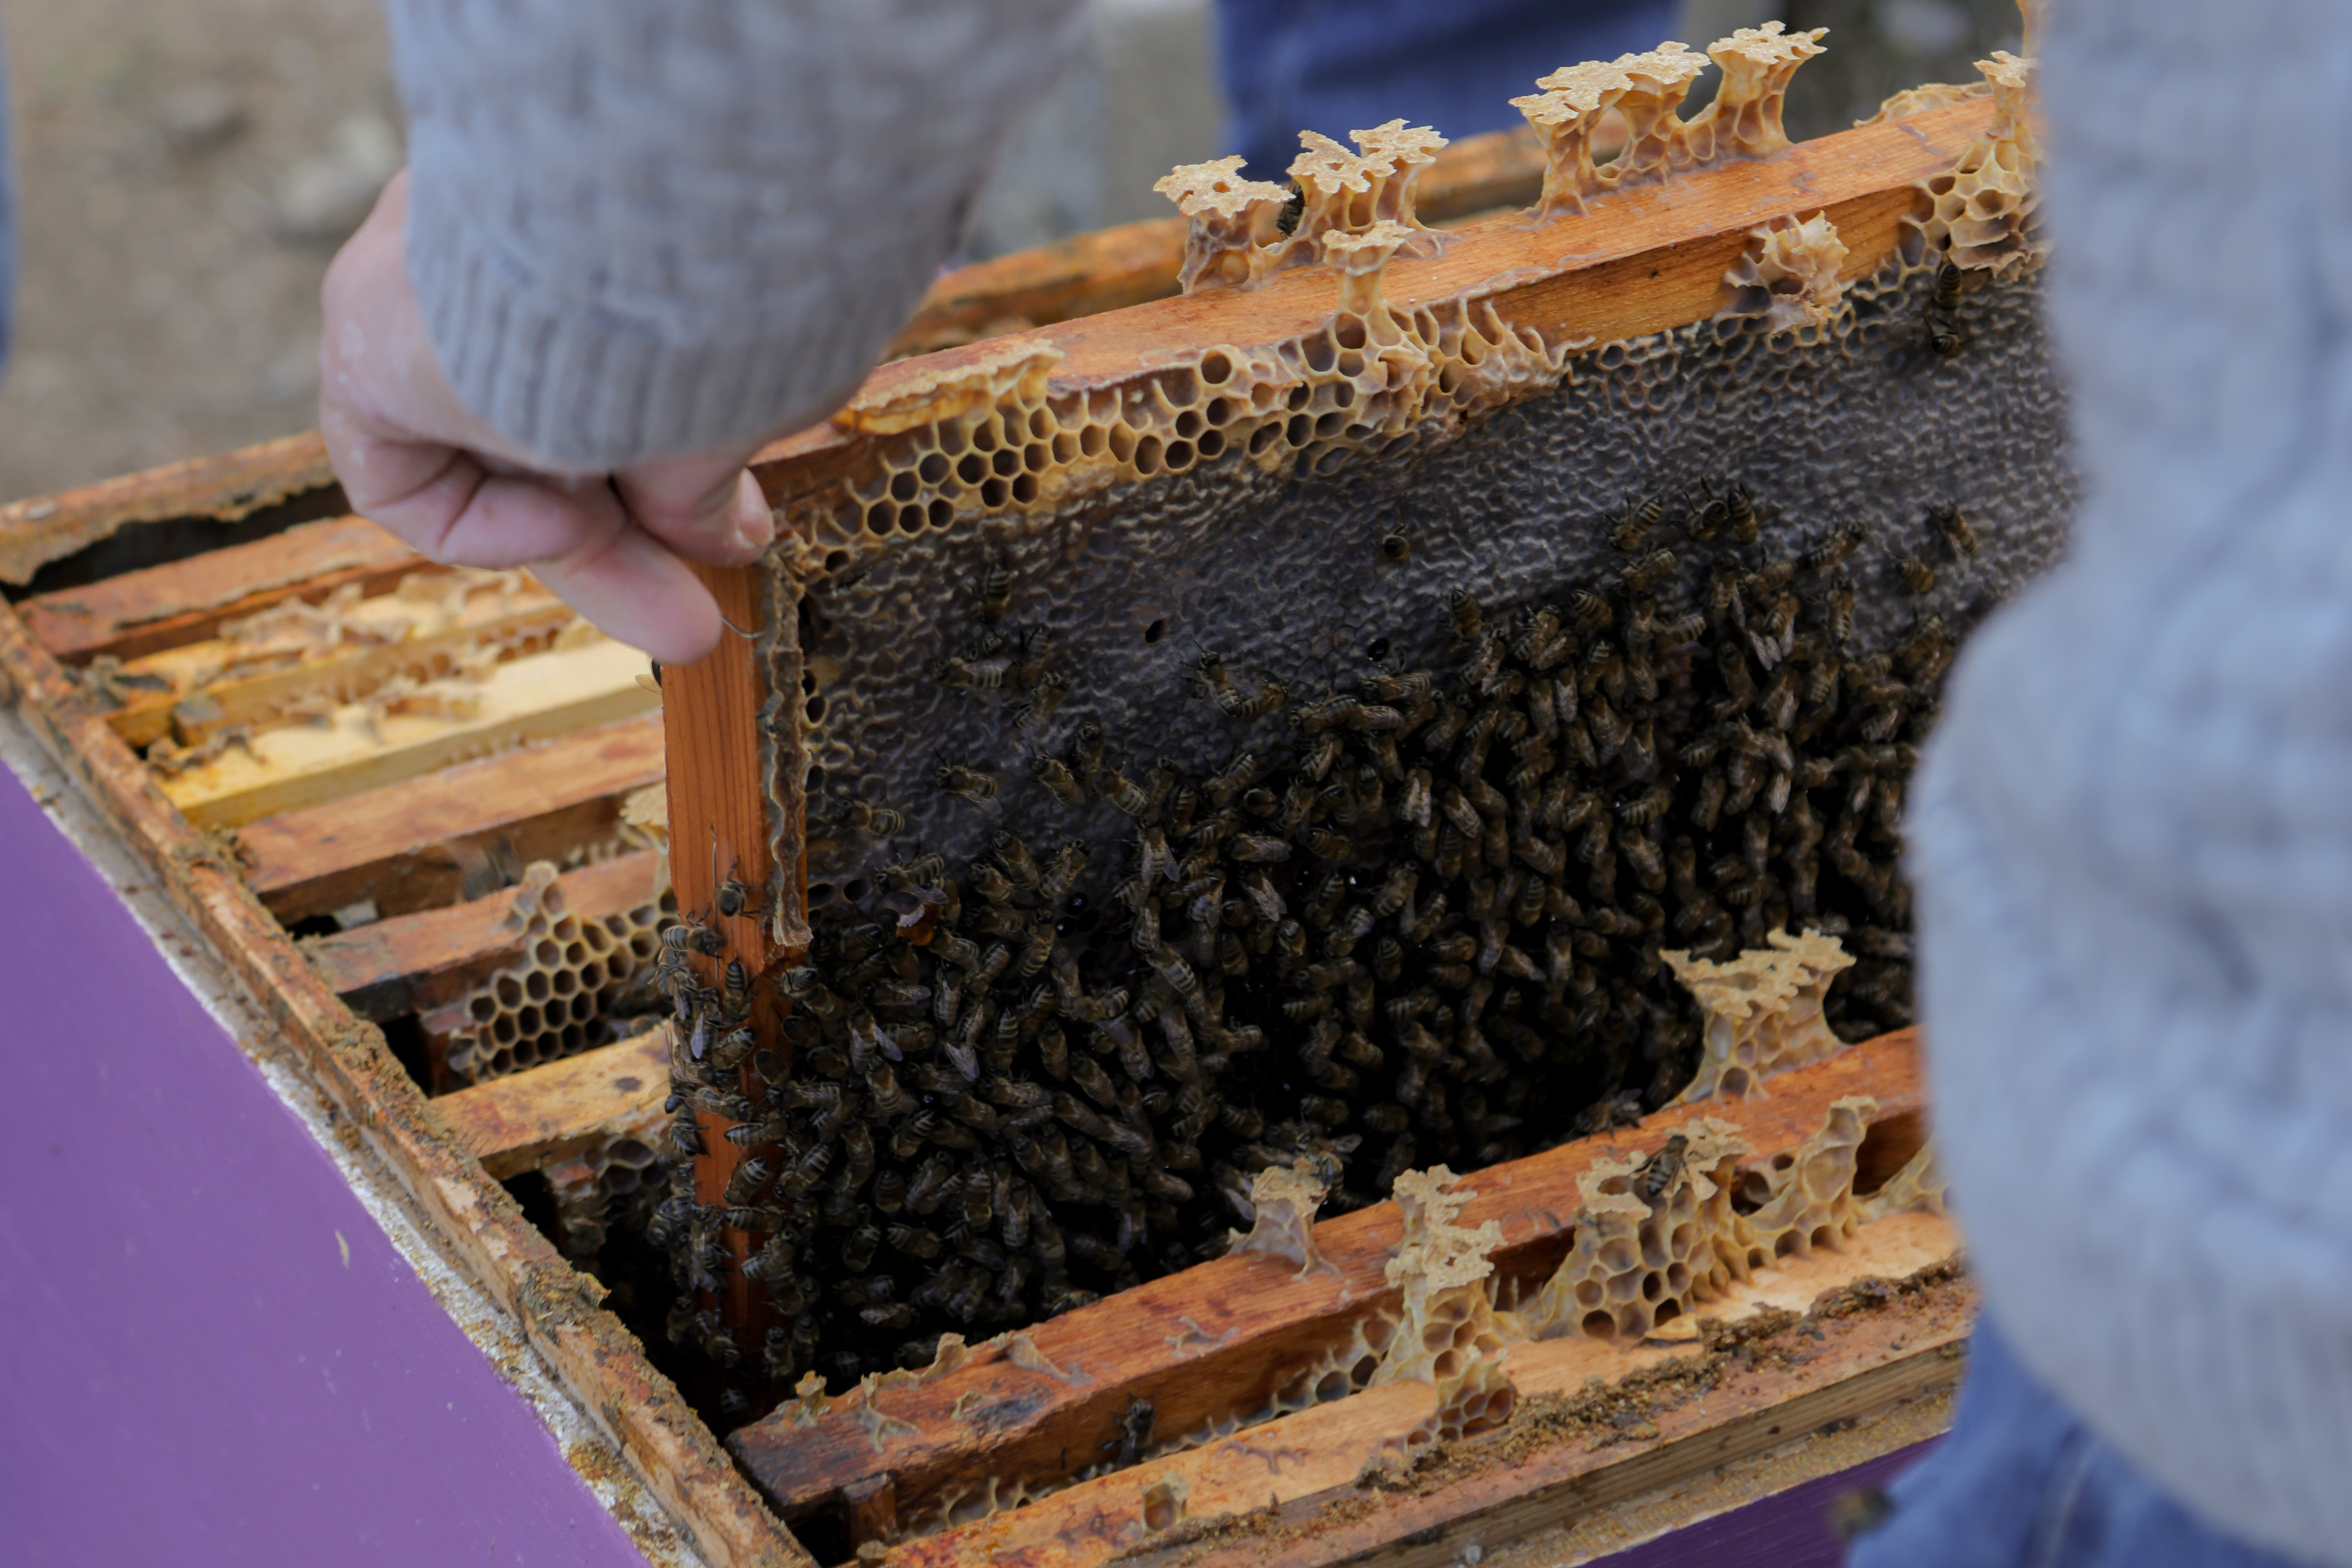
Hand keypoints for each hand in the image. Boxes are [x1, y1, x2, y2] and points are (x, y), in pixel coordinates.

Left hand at [318, 170, 775, 665]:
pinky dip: (478, 522)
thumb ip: (698, 475)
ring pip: (491, 454)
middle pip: (550, 436)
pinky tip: (562, 519)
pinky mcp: (365, 329)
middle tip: (697, 623)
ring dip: (579, 548)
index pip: (608, 388)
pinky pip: (405, 472)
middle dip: (633, 542)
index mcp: (596, 233)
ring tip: (676, 614)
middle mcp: (505, 248)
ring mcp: (427, 279)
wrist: (647, 213)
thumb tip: (730, 536)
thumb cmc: (719, 288)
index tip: (732, 534)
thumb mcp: (723, 398)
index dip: (666, 486)